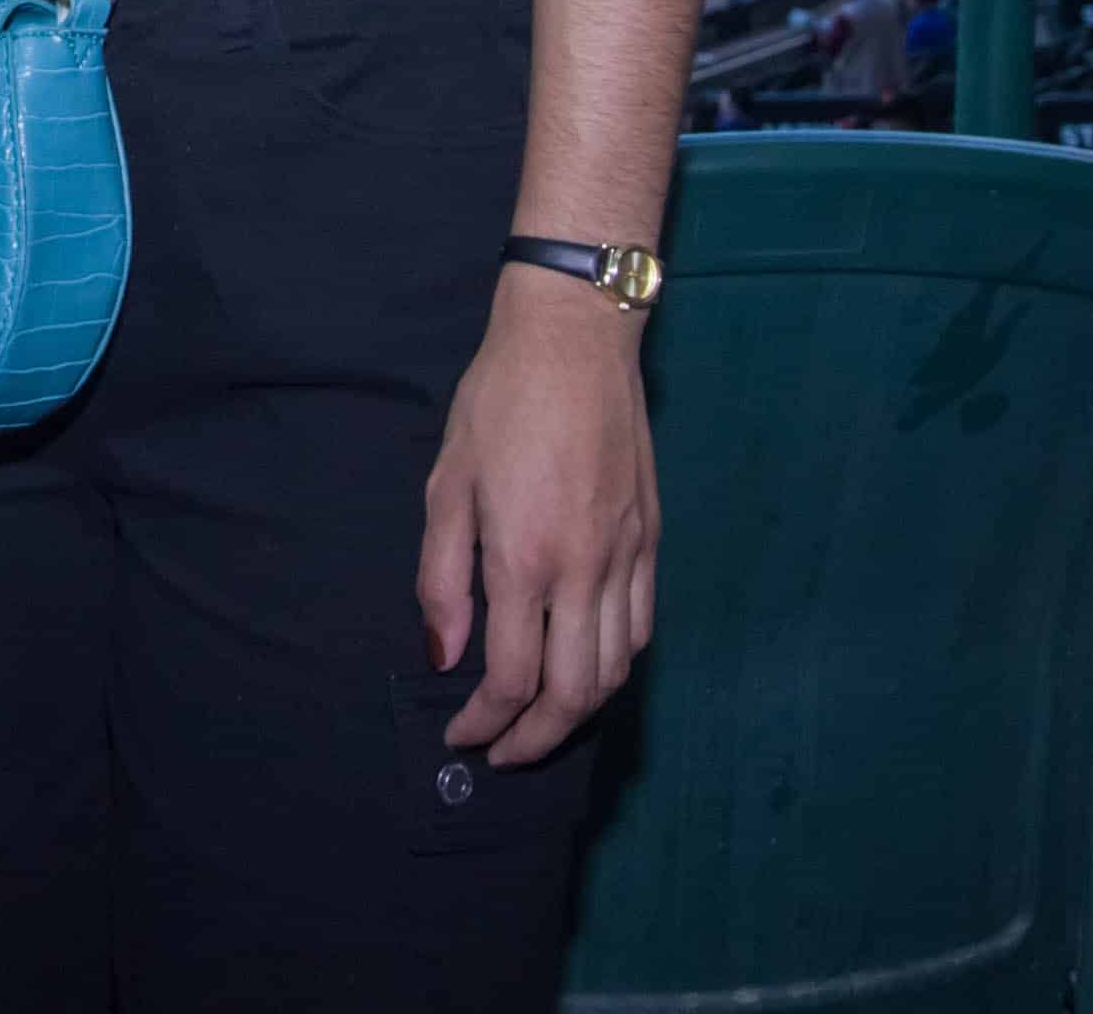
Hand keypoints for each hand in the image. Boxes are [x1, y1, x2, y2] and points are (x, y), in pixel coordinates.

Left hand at [424, 298, 655, 763]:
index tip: (463, 735)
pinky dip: (615, 665)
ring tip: (541, 720)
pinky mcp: (651, 539)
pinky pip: (641, 628)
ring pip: (617, 671)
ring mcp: (627, 557)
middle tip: (503, 752)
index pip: (513, 679)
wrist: (575, 341)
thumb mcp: (447, 485)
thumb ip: (441, 579)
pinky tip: (584, 663)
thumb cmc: (499, 404)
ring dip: (579, 712)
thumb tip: (443, 656)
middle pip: (574, 696)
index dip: (485, 724)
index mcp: (526, 558)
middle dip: (537, 741)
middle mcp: (585, 569)